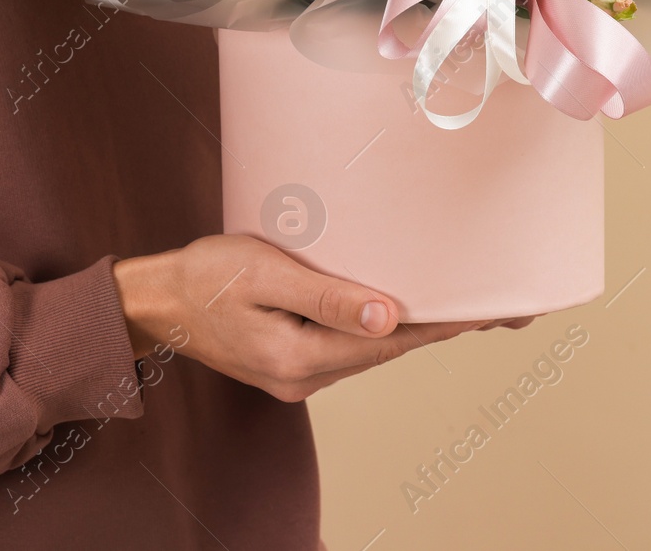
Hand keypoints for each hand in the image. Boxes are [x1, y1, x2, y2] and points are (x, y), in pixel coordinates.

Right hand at [113, 234, 489, 401]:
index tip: (488, 310)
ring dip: (416, 329)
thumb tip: (388, 317)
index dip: (442, 324)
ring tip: (464, 306)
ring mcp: (298, 375)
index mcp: (298, 358)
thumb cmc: (204, 276)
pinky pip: (351, 347)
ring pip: (373, 350)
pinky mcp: (293, 362)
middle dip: (441, 327)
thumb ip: (326, 297)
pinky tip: (406, 313)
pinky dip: (384, 329)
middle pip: (389, 350)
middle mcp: (303, 378)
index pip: (390, 341)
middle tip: (496, 307)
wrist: (154, 301)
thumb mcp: (265, 274)